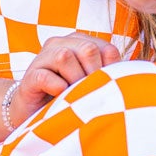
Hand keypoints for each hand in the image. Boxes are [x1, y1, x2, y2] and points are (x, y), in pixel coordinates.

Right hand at [4, 32, 121, 129]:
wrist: (35, 114)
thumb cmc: (69, 97)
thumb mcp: (91, 83)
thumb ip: (107, 73)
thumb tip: (126, 75)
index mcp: (79, 42)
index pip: (107, 49)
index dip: (110, 71)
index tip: (104, 88)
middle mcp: (60, 43)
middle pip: (87, 49)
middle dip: (93, 74)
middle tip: (89, 92)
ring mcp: (42, 58)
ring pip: (64, 56)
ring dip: (74, 80)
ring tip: (72, 95)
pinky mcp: (30, 77)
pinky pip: (46, 77)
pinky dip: (56, 88)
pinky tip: (59, 96)